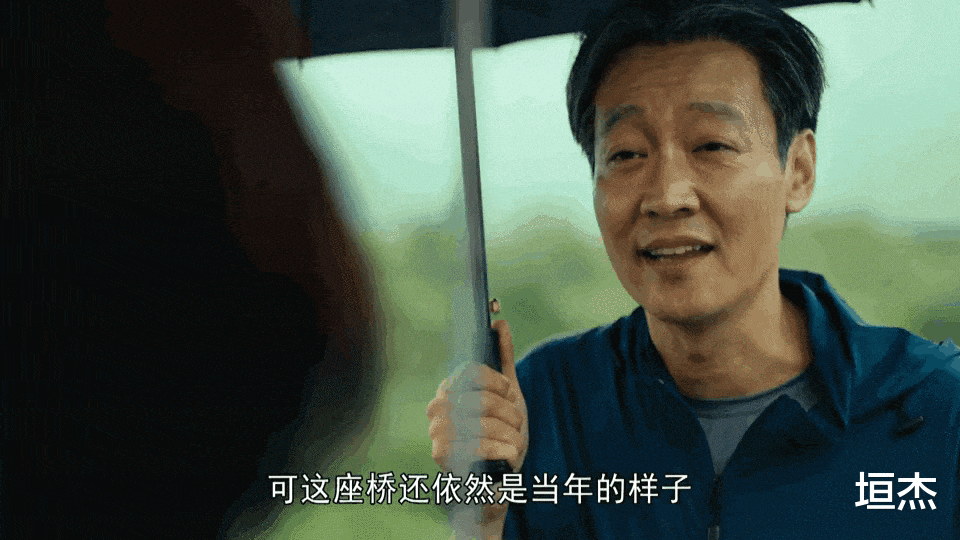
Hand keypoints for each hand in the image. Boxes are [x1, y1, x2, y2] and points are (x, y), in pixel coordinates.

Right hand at [427, 319, 528, 533]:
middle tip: (517, 425)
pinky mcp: (444, 459)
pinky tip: (509, 457)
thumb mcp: (508, 397)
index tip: (510, 393)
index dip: (498, 382)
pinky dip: (505, 450)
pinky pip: (482, 445)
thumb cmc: (500, 437)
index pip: (471, 371)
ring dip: (511, 435)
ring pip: (485, 423)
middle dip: (510, 413)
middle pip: (482, 398)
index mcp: (449, 389)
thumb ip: (502, 358)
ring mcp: (437, 434)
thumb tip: (500, 322)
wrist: (495, 486)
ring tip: (514, 444)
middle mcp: (436, 409)